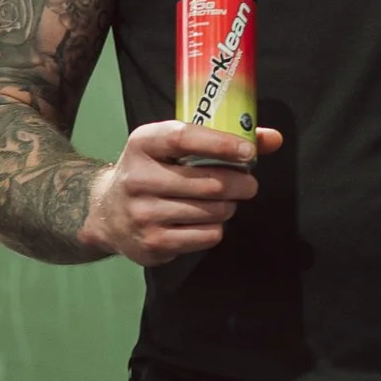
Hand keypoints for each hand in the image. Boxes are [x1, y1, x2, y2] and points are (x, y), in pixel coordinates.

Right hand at [82, 119, 282, 267]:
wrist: (107, 213)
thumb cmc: (152, 172)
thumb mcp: (172, 148)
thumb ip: (221, 140)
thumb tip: (274, 139)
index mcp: (142, 144)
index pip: (183, 138)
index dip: (220, 144)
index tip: (249, 152)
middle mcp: (138, 178)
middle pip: (208, 182)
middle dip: (240, 184)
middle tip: (249, 184)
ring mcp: (143, 214)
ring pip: (212, 211)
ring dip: (229, 207)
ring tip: (224, 202)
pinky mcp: (152, 243)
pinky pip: (206, 235)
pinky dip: (215, 228)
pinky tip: (205, 221)